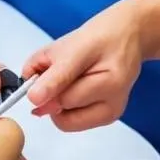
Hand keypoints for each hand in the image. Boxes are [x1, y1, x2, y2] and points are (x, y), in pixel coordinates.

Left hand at [22, 0, 145, 132]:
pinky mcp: (113, 116)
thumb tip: (29, 91)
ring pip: (69, 119)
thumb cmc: (99, 35)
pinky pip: (77, 123)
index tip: (31, 96)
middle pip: (65, 102)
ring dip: (59, 107)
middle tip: (47, 79)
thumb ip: (42, 62)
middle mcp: (111, 85)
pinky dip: (69, 112)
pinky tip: (77, 93)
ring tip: (68, 85)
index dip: (46, 88)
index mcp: (98, 59)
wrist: (131, 36)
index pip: (66, 79)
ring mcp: (115, 103)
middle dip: (50, 94)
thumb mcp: (67, 41)